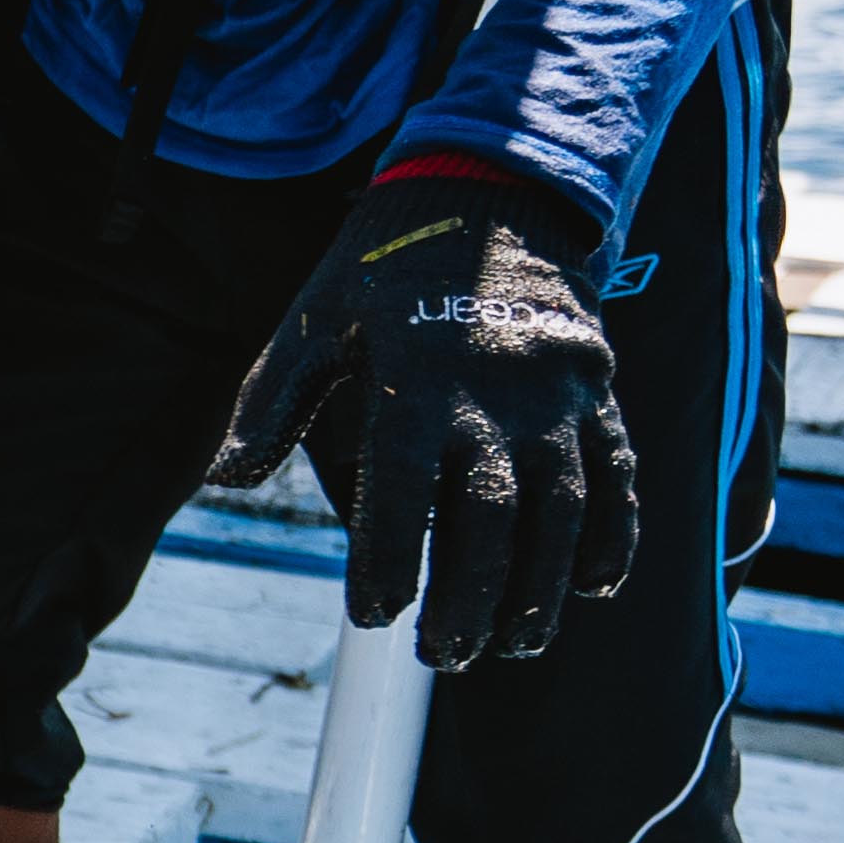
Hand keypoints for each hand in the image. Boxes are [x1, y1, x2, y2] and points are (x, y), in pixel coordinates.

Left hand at [218, 162, 636, 665]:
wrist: (493, 186)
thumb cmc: (386, 265)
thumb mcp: (316, 316)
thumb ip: (272, 399)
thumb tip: (226, 478)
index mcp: (418, 373)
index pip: (403, 487)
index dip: (390, 558)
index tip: (373, 615)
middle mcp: (499, 386)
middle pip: (495, 515)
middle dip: (472, 598)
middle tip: (445, 656)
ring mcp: (559, 391)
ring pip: (564, 508)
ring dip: (541, 589)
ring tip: (514, 647)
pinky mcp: (599, 390)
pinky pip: (618, 474)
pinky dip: (613, 536)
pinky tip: (591, 590)